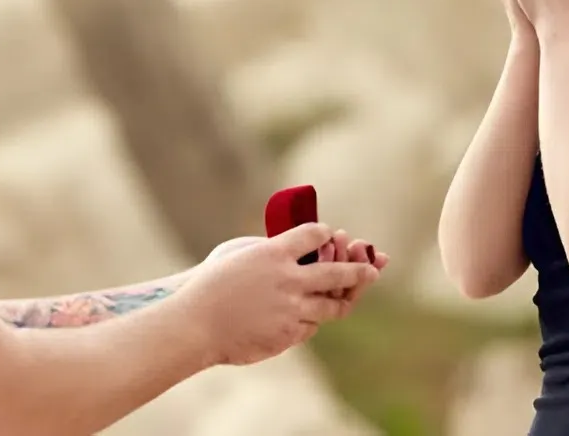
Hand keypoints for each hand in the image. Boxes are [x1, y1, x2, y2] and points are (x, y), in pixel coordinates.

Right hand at [178, 223, 379, 366]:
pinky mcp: (288, 334)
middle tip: (373, 269)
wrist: (195, 325)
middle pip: (337, 272)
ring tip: (350, 299)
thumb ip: (269, 251)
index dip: (325, 234)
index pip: (314, 234)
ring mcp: (291, 309)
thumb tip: (289, 248)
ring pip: (331, 306)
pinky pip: (310, 327)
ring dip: (343, 301)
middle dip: (359, 270)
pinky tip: (310, 318)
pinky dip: (311, 321)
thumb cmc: (211, 286)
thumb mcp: (238, 255)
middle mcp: (289, 279)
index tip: (330, 234)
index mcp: (274, 252)